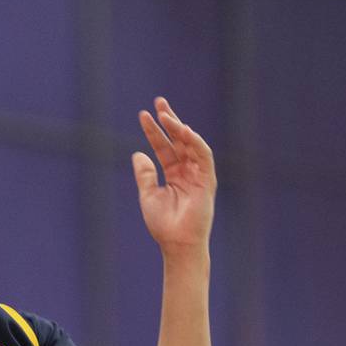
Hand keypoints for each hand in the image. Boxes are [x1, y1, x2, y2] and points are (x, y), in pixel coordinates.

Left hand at [131, 97, 216, 254]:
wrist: (177, 243)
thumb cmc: (163, 224)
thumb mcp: (149, 195)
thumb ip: (145, 174)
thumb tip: (138, 153)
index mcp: (174, 174)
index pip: (164, 147)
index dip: (154, 131)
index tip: (143, 115)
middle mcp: (187, 171)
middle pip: (178, 140)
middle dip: (169, 120)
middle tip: (158, 102)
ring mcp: (198, 174)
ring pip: (190, 144)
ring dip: (179, 128)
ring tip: (165, 114)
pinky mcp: (208, 180)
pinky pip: (203, 156)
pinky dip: (195, 142)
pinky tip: (184, 130)